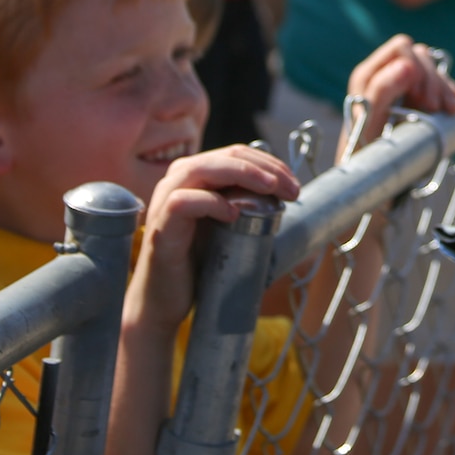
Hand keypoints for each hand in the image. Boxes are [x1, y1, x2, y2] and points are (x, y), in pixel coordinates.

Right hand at [126, 144, 301, 334]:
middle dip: (265, 168)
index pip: (236, 153)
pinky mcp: (160, 227)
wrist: (163, 301)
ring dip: (242, 173)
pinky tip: (233, 214)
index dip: (269, 163)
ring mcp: (164, 202)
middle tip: (292, 189)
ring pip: (201, 169)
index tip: (294, 184)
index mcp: (194, 176)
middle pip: (224, 155)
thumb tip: (285, 192)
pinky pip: (182, 202)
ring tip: (270, 188)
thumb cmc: (197, 262)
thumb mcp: (226, 224)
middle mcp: (176, 181)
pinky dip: (211, 203)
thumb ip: (244, 202)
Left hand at [341, 34, 454, 157]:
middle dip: (432, 79)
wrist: (373, 179)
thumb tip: (407, 64)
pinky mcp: (413, 95)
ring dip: (442, 87)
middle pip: (418, 53)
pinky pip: (438, 80)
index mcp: (367, 76)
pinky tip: (451, 110)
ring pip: (430, 65)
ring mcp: (400, 84)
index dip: (418, 71)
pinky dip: (448, 92)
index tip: (424, 102)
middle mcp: (382, 74)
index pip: (402, 49)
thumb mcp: (370, 124)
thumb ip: (381, 91)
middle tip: (435, 108)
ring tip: (448, 111)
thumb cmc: (365, 154)